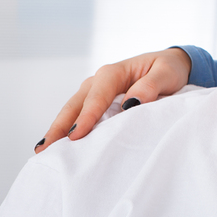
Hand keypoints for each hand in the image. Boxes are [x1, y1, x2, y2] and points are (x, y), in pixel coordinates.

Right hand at [35, 48, 191, 152]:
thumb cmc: (169, 69)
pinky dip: (68, 128)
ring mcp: (96, 91)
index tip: (75, 136)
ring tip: (44, 152)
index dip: (86, 117)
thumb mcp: (166, 74)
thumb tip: (130, 103)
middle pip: (75, 104)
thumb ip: (150, 86)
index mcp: (114, 72)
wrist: (172, 65)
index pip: (96, 97)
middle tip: (45, 150)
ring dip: (58, 129)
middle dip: (59, 126)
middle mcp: (100, 80)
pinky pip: (80, 114)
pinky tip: (61, 145)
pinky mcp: (99, 102)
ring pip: (73, 110)